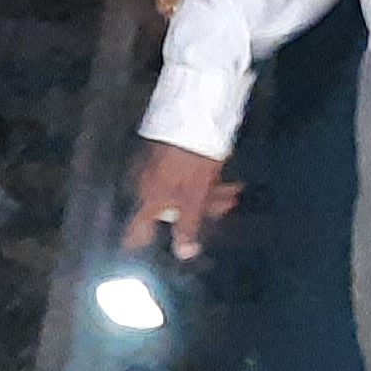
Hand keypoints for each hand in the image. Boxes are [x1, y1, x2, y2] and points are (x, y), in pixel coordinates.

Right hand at [126, 140, 234, 260]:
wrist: (195, 115)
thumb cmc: (192, 160)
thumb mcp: (194, 197)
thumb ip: (187, 227)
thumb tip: (183, 254)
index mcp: (148, 200)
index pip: (136, 231)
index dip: (142, 243)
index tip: (152, 251)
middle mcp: (146, 187)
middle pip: (169, 211)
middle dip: (199, 213)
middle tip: (226, 206)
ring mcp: (156, 169)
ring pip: (180, 192)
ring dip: (208, 196)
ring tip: (233, 192)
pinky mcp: (167, 154)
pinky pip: (183, 177)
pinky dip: (203, 182)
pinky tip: (226, 179)